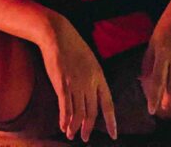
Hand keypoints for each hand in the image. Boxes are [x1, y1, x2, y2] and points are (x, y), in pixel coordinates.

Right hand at [38, 14, 116, 141]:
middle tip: (85, 138)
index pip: (108, 103)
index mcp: (99, 75)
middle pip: (92, 112)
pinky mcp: (62, 84)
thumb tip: (92, 94)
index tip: (113, 135)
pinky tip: (63, 126)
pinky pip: (65, 108)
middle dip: (88, 128)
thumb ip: (92, 78)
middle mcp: (89, 82)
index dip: (111, 121)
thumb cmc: (72, 45)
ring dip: (75, 127)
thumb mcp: (89, 60)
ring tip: (72, 135)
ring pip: (78, 113)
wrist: (57, 34)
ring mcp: (76, 83)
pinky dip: (65, 120)